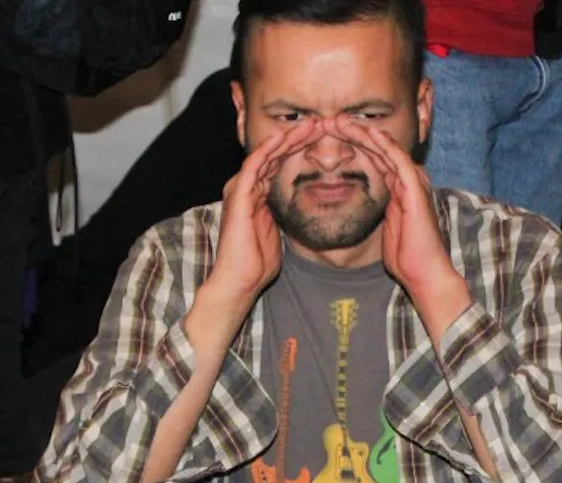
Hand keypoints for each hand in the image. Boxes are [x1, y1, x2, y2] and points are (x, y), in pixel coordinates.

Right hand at [207, 118, 323, 298]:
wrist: (239, 281)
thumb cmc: (257, 263)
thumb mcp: (279, 232)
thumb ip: (285, 215)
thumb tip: (303, 208)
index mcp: (255, 195)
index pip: (278, 164)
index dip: (300, 149)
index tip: (322, 140)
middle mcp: (245, 187)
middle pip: (273, 154)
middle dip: (297, 137)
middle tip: (320, 123)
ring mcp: (240, 189)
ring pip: (266, 153)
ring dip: (288, 138)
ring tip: (311, 125)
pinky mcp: (238, 194)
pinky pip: (255, 164)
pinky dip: (270, 149)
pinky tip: (286, 137)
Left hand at [331, 116, 464, 300]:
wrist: (424, 272)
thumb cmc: (406, 257)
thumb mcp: (384, 227)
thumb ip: (378, 211)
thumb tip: (359, 207)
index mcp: (400, 188)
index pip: (375, 158)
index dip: (354, 145)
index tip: (331, 137)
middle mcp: (408, 180)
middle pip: (379, 148)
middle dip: (355, 133)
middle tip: (331, 121)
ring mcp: (413, 182)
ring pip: (386, 148)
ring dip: (363, 133)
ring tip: (341, 121)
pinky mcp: (414, 188)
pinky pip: (397, 159)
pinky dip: (383, 144)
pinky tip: (367, 132)